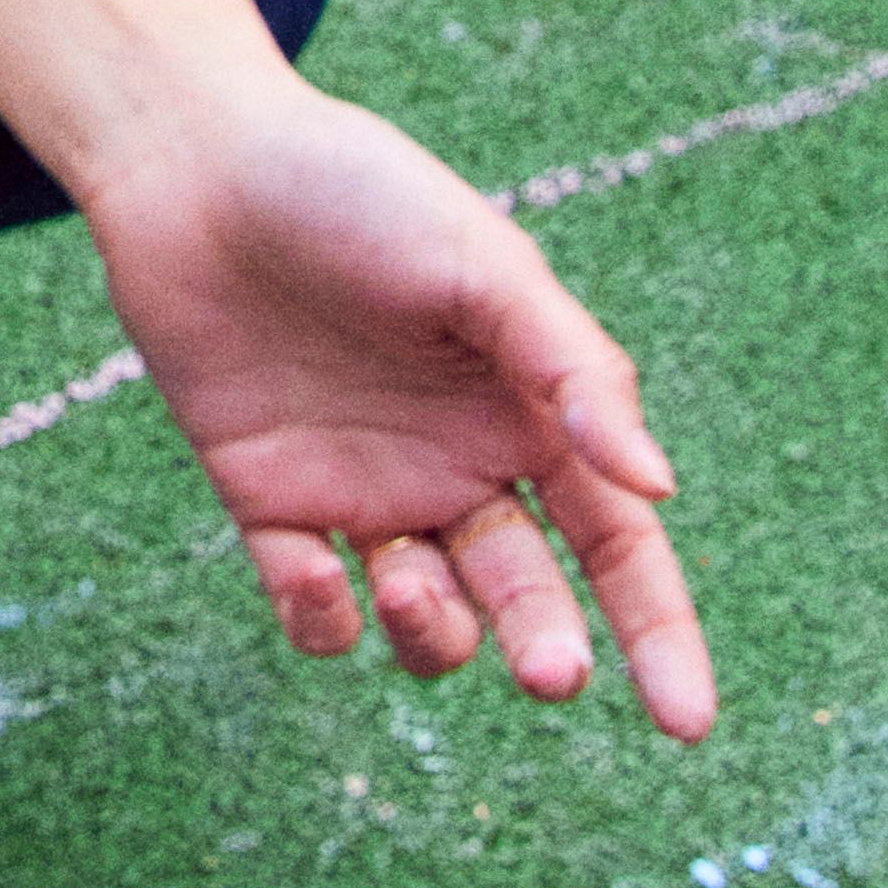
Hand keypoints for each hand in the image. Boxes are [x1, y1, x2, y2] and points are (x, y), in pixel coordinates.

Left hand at [88, 68, 713, 737]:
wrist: (198, 164)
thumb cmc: (357, 194)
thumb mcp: (484, 266)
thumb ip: (573, 371)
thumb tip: (660, 487)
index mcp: (530, 416)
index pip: (618, 546)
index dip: (660, 635)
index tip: (689, 723)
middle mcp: (459, 469)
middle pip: (527, 598)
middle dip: (546, 645)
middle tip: (550, 670)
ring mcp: (366, 494)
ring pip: (428, 620)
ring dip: (434, 631)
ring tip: (408, 581)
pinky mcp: (270, 504)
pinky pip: (312, 605)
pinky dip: (320, 614)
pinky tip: (314, 570)